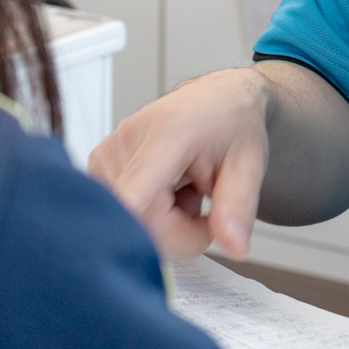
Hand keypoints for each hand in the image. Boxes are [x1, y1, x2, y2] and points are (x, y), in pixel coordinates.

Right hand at [88, 67, 271, 260]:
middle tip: (205, 210)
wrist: (217, 100)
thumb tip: (235, 248)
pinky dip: (148, 214)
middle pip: (141, 219)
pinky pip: (122, 212)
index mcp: (169, 130)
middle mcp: (129, 137)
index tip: (135, 248)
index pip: (137, 185)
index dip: (131, 220)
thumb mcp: (250, 164)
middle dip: (180, 231)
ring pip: (131, 221)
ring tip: (186, 191)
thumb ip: (239, 206)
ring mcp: (108, 151)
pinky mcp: (98, 165)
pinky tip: (165, 192)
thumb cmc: (231, 125)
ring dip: (165, 223)